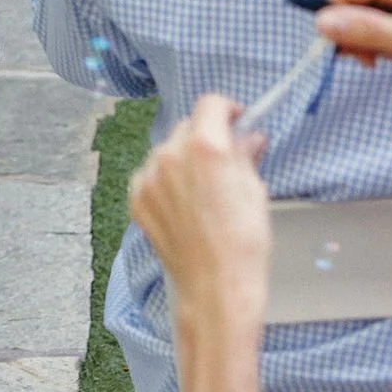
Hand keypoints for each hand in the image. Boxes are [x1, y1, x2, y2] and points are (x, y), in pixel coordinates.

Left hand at [129, 93, 272, 318]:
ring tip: (204, 190)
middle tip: (224, 160)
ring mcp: (148, 176)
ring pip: (167, 150)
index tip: (237, 120)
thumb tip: (250, 138)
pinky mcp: (136, 197)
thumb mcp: (255, 192)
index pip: (210, 104)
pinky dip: (166, 181)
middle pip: (187, 126)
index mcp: (205, 146)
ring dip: (183, 158)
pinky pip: (151, 175)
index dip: (227, 109)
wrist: (215, 287)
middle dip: (206, 136)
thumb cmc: (243, 243)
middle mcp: (171, 155)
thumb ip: (245, 156)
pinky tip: (185, 205)